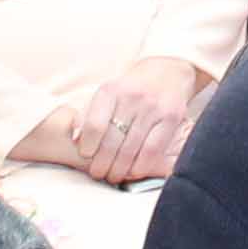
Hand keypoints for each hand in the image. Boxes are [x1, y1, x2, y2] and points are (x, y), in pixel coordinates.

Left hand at [71, 60, 209, 183]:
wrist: (167, 72)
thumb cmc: (130, 88)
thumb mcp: (107, 93)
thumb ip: (88, 113)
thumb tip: (75, 137)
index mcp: (111, 90)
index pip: (94, 124)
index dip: (88, 145)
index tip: (85, 155)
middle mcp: (132, 97)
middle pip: (112, 141)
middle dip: (102, 163)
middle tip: (98, 173)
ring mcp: (153, 107)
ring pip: (131, 149)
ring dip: (120, 169)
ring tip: (113, 176)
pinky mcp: (172, 117)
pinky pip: (153, 150)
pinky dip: (141, 166)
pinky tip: (134, 172)